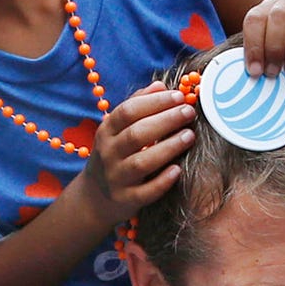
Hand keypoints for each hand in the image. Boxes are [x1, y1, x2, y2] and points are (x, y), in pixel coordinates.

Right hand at [76, 85, 193, 227]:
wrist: (94, 197)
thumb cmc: (115, 155)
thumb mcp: (117, 129)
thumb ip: (137, 105)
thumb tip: (160, 85)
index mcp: (106, 131)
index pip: (128, 111)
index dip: (155, 102)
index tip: (179, 96)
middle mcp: (108, 154)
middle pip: (136, 134)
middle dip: (166, 120)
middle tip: (189, 112)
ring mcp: (116, 178)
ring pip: (142, 162)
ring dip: (168, 148)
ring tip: (190, 136)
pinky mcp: (126, 200)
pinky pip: (146, 192)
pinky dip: (162, 181)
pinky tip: (177, 170)